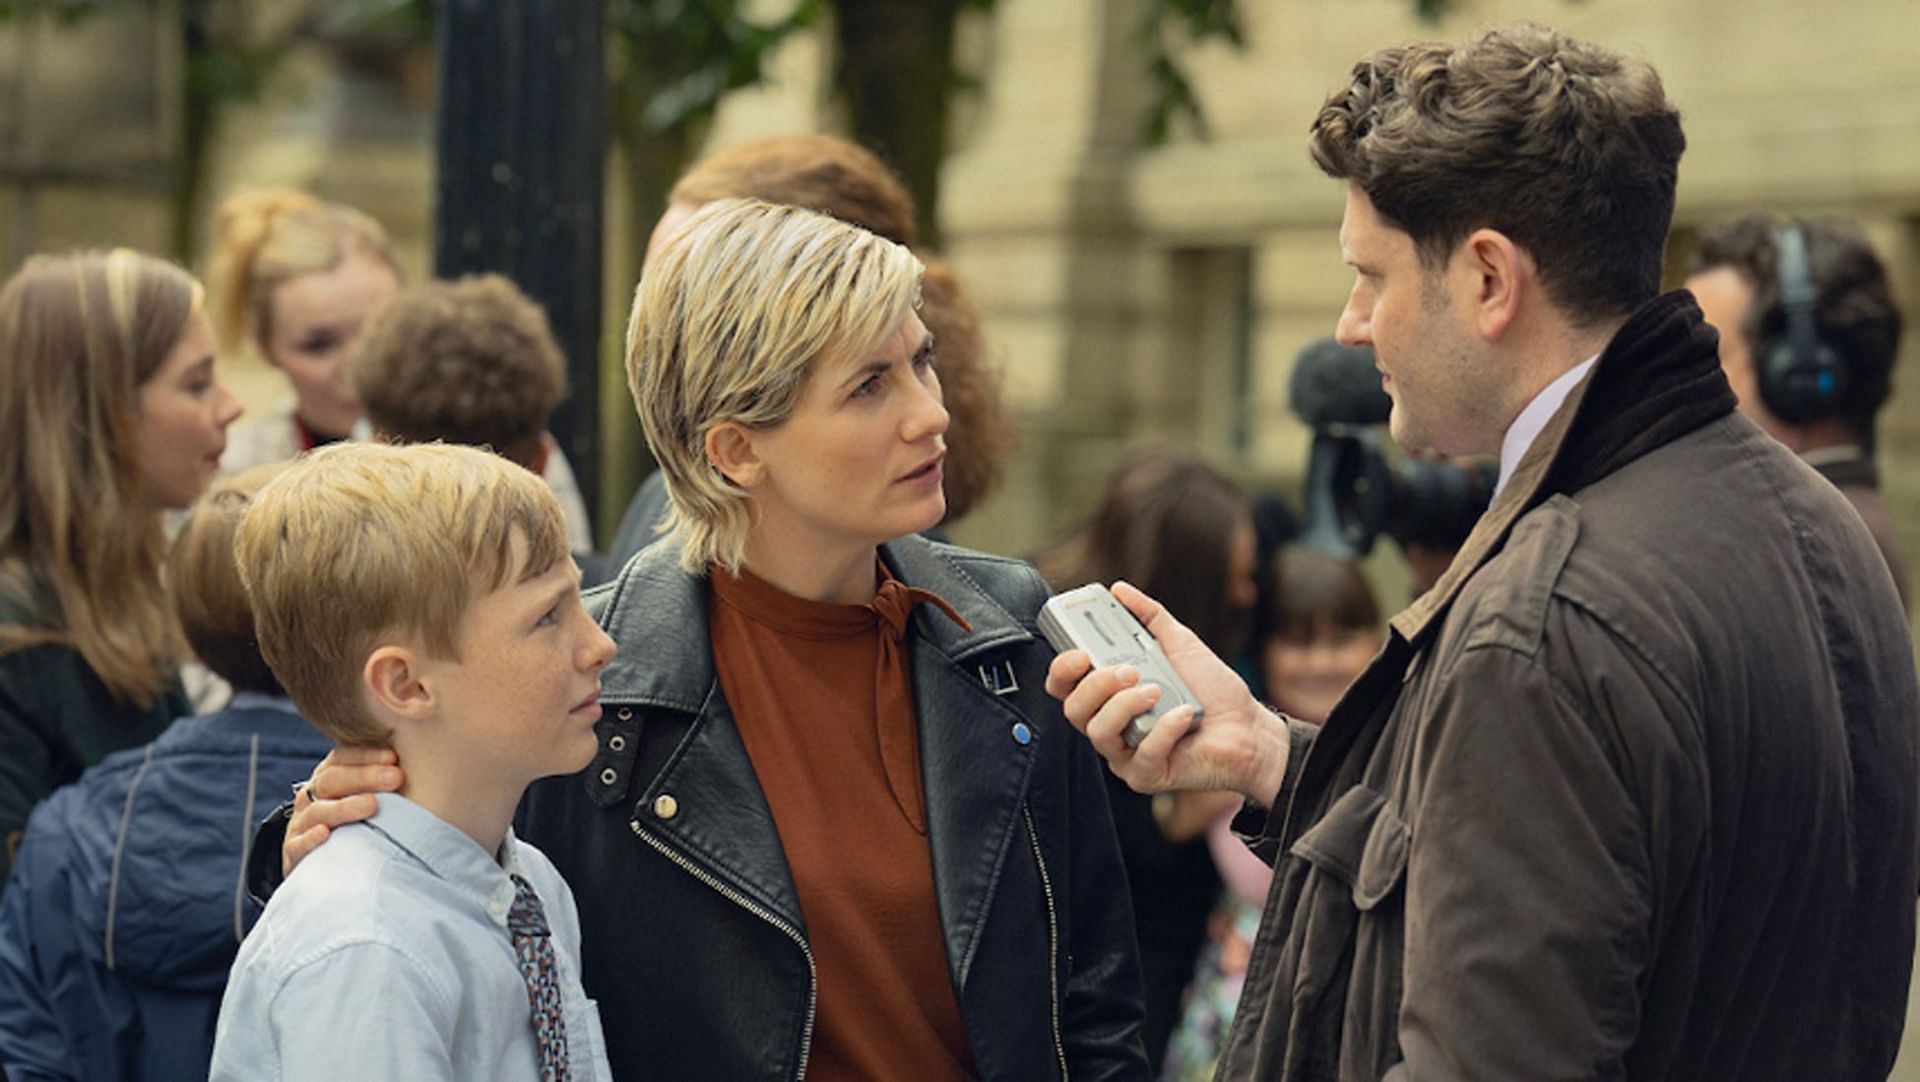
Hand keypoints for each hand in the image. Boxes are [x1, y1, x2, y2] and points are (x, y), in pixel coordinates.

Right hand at [284, 746, 403, 876]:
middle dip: (365, 777)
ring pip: (319, 811)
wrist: (326, 866)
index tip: (394, 757)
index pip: (341, 758)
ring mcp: (301, 824)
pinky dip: (312, 839)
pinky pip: (298, 845)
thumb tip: (423, 755)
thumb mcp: (367, 797)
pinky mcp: (294, 853)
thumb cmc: (358, 824)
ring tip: (372, 805)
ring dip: (345, 807)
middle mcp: (310, 797)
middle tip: (396, 777)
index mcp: (328, 777)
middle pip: (332, 780)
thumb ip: (384, 779)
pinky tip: (325, 834)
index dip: (366, 755)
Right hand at [1046, 581, 1289, 805]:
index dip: (1062, 670)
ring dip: (1125, 706)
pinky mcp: (1146, 776)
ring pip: (1098, 733)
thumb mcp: (1179, 643)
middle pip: (1073, 710)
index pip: (1064, 687)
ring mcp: (1125, 754)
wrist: (1250, 727)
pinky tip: (1184, 714)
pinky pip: (1141, 755)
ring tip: (1157, 690)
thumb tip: (1120, 590)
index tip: (1080, 653)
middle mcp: (1110, 726)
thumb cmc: (1212, 691)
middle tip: (1129, 670)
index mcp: (1109, 696)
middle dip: (1096, 686)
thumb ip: (1149, 616)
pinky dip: (1163, 730)